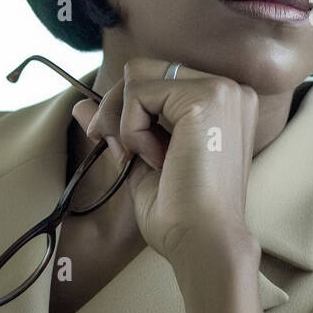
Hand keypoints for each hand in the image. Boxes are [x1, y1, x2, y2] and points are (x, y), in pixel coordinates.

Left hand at [71, 55, 259, 267]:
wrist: (203, 242)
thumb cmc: (180, 213)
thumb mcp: (141, 159)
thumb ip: (119, 126)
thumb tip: (82, 103)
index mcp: (222, 103)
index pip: (156, 78)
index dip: (127, 110)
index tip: (121, 148)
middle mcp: (230, 89)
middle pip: (143, 70)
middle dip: (117, 110)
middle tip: (121, 152)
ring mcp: (221, 90)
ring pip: (138, 76)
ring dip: (125, 122)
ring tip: (145, 159)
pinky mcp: (205, 98)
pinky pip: (139, 93)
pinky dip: (131, 129)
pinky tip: (154, 159)